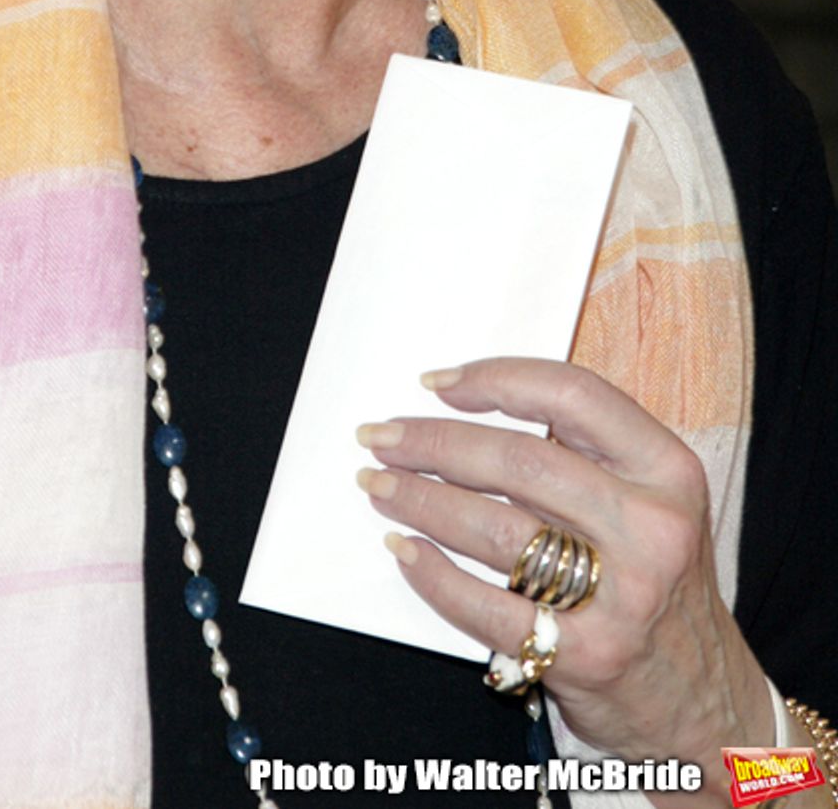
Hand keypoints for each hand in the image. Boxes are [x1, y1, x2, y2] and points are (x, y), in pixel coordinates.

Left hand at [356, 357, 771, 804]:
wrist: (704, 703)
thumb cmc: (660, 586)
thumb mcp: (654, 502)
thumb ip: (588, 453)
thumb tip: (472, 409)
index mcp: (668, 470)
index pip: (572, 395)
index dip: (496, 379)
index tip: (438, 383)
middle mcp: (652, 527)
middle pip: (519, 460)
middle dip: (433, 442)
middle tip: (381, 436)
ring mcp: (622, 595)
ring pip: (494, 527)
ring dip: (420, 500)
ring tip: (379, 485)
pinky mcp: (586, 654)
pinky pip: (485, 603)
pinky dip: (433, 573)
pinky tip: (405, 549)